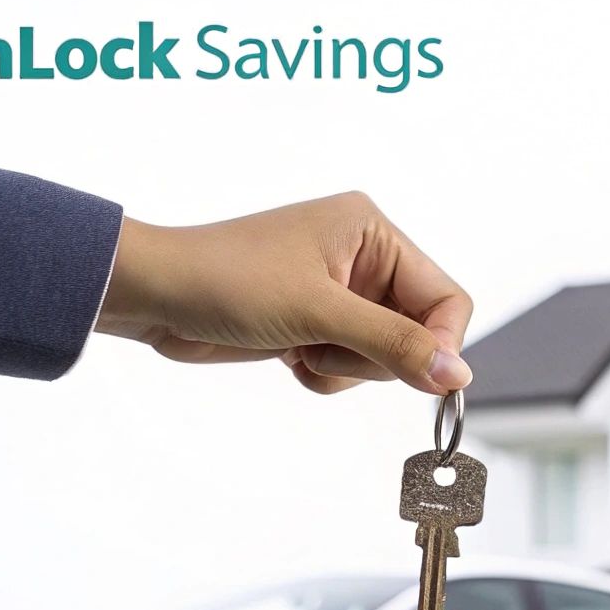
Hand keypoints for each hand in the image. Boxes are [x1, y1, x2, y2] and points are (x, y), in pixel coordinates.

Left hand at [97, 192, 472, 394]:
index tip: (422, 377)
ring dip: (345, 366)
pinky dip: (325, 372)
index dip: (438, 343)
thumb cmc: (224, 280)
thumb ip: (395, 344)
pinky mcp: (317, 321)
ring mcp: (340, 292)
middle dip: (376, 354)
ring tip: (300, 346)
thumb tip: (457, 375)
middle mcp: (363, 258)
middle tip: (328, 346)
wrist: (153, 296)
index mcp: (373, 232)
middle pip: (417, 331)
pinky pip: (350, 365)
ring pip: (384, 355)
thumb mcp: (320, 313)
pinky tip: (288, 354)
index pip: (446, 298)